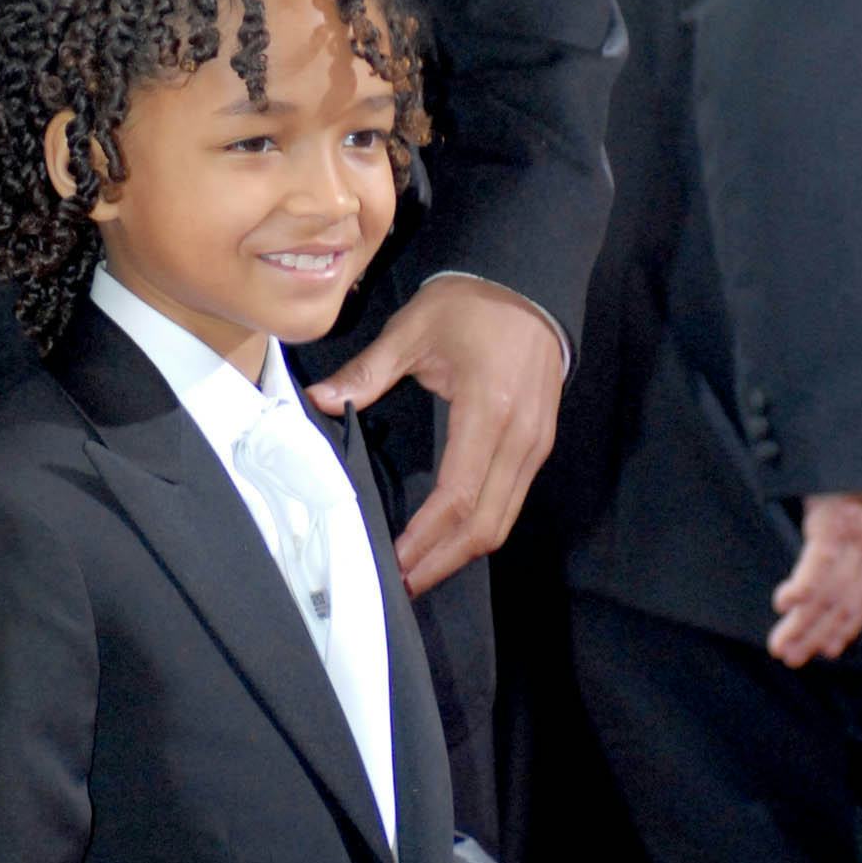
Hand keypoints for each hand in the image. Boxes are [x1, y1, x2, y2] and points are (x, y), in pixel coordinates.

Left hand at [311, 278, 562, 592]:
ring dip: (463, 552)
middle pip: (487, 523)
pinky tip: (449, 537)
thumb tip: (321, 400)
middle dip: (444, 561)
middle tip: (403, 584)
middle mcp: (520, 437)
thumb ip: (367, 372)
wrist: (530, 278)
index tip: (395, 561)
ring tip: (421, 571)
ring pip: (504, 519)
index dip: (426, 537)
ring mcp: (536, 444)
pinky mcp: (540, 443)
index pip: (458, 495)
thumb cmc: (471, 303)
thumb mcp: (412, 329)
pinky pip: (511, 500)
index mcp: (486, 410)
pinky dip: (481, 527)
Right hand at [767, 490, 861, 668]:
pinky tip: (785, 605)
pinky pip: (818, 565)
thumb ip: (858, 519)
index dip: (848, 624)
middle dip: (819, 633)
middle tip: (793, 658)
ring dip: (803, 623)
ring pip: (830, 592)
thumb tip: (836, 540)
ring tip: (782, 647)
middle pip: (847, 601)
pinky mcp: (835, 520)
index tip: (830, 647)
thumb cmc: (857, 454)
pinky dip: (802, 588)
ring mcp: (857, 533)